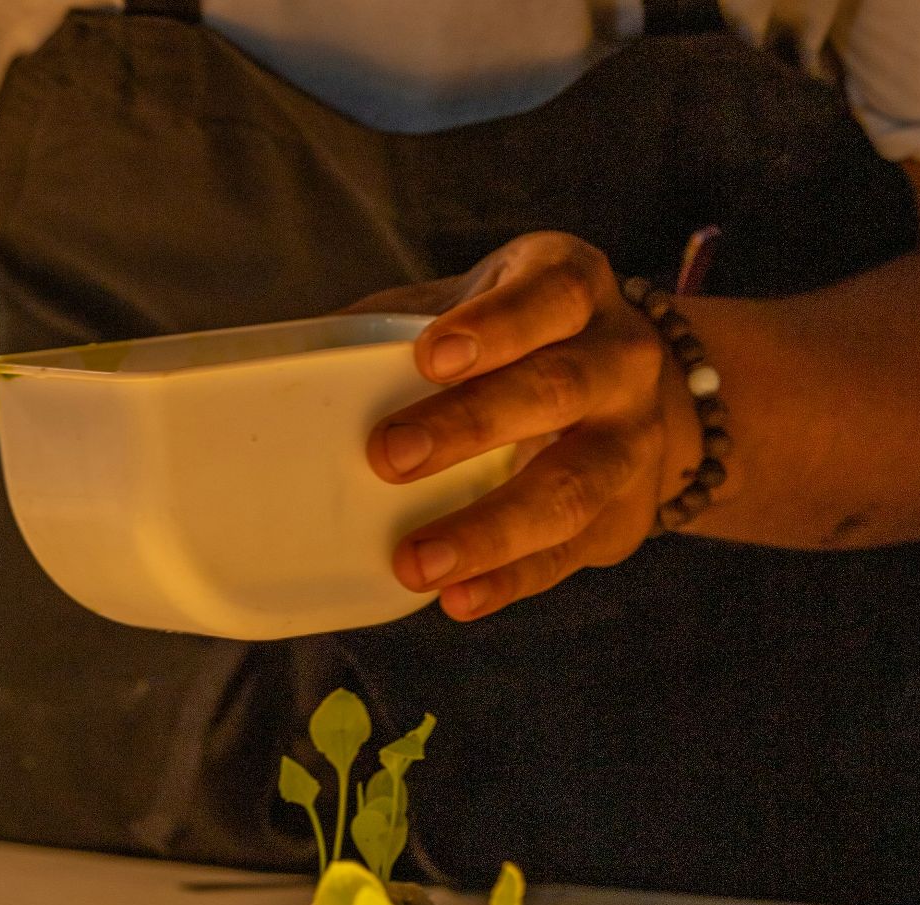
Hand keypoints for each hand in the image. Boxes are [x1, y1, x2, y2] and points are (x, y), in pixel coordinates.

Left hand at [351, 232, 701, 619]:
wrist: (632, 389)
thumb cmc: (519, 337)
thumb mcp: (474, 304)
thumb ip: (399, 326)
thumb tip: (286, 362)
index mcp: (576, 289)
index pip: (550, 297)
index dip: (497, 325)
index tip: (431, 357)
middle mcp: (622, 360)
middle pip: (557, 390)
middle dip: (473, 424)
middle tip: (389, 457)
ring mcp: (633, 442)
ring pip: (572, 487)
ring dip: (490, 529)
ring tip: (416, 561)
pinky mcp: (626, 515)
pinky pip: (570, 553)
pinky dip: (510, 580)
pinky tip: (456, 598)